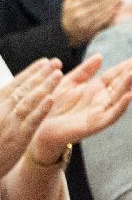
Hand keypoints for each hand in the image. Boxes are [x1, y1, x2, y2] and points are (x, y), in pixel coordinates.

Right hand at [0, 58, 62, 174]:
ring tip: (58, 74)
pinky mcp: (17, 137)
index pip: (15, 85)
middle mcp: (1, 111)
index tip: (44, 61)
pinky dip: (41, 109)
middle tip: (56, 62)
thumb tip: (18, 92)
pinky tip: (51, 99)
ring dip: (44, 86)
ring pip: (29, 101)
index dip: (31, 72)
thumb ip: (6, 104)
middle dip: (41, 74)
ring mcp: (10, 124)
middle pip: (24, 89)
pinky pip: (31, 121)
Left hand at [31, 54, 131, 158]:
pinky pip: (112, 115)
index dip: (126, 66)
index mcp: (95, 88)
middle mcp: (101, 99)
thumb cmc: (54, 105)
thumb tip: (100, 56)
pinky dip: (122, 106)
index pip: (114, 74)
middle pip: (119, 84)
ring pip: (118, 97)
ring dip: (127, 85)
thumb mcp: (68, 83)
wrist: (41, 127)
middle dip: (130, 73)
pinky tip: (129, 95)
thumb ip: (84, 71)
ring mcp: (100, 111)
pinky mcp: (96, 124)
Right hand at [60, 0, 125, 44]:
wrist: (67, 35)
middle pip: (100, 4)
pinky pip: (104, 22)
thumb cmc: (69, 15)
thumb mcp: (68, 3)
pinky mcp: (93, 30)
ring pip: (103, 13)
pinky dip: (112, 15)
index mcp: (75, 7)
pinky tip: (117, 9)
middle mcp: (81, 15)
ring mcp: (88, 24)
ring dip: (114, 5)